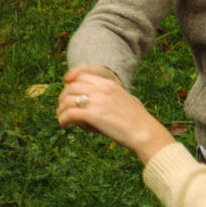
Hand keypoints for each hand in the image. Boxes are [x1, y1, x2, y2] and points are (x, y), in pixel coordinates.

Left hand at [57, 67, 176, 162]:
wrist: (144, 131)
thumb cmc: (138, 120)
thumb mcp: (127, 100)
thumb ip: (115, 97)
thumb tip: (107, 103)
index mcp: (110, 84)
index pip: (83, 75)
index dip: (71, 81)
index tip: (66, 88)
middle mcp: (102, 89)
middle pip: (71, 87)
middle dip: (63, 98)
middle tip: (63, 108)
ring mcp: (97, 101)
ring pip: (67, 100)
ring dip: (60, 110)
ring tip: (62, 120)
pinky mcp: (94, 115)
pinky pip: (69, 114)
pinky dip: (63, 119)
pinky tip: (65, 126)